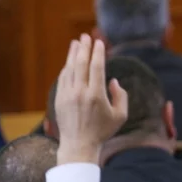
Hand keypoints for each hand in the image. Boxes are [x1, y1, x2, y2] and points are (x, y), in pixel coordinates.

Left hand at [54, 34, 128, 164]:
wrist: (79, 145)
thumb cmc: (103, 131)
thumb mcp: (120, 116)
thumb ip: (121, 96)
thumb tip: (113, 81)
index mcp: (96, 95)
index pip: (96, 67)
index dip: (98, 53)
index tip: (99, 43)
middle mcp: (80, 92)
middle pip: (81, 64)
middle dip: (84, 48)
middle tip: (86, 36)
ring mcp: (68, 95)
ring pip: (70, 69)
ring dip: (73, 54)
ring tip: (76, 43)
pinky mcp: (59, 98)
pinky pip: (63, 78)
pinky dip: (67, 67)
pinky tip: (70, 61)